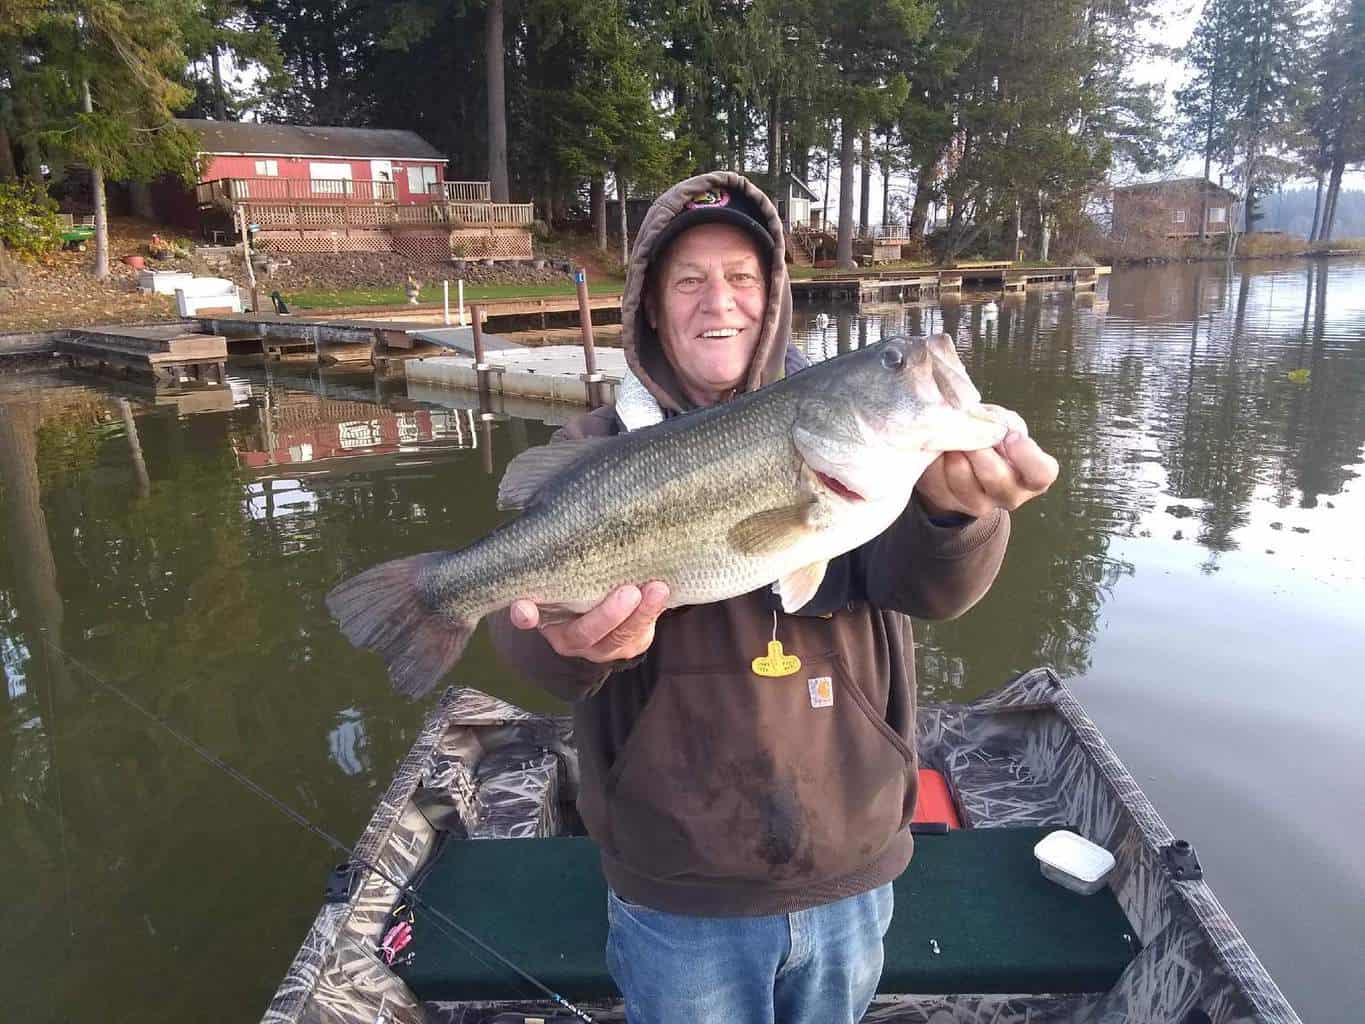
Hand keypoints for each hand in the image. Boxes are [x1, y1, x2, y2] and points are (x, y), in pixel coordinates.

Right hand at [508, 582, 670, 662]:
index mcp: (546, 618)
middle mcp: (570, 638)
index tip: (523, 608)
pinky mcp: (629, 646)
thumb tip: (537, 529)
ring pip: (620, 637)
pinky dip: (653, 614)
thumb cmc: (580, 588)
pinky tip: (663, 593)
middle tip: (628, 592)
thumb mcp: (564, 580)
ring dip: (641, 614)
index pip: (529, 617)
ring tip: (657, 590)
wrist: (608, 614)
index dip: (525, 615)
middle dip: (607, 615)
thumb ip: (554, 569)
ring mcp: (601, 647)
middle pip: (585, 633)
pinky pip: (641, 635)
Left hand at [915, 430, 1058, 518]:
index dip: (1026, 454)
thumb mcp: (1003, 424)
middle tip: (969, 431)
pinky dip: (935, 459)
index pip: (1041, 473)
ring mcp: (979, 505)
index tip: (1010, 436)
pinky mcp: (949, 503)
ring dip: (953, 452)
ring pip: (962, 479)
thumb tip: (978, 416)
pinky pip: (938, 480)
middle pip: (995, 476)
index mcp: (1032, 476)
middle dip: (978, 448)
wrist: (965, 462)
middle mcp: (1010, 496)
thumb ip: (998, 420)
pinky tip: (939, 450)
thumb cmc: (992, 440)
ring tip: (952, 438)